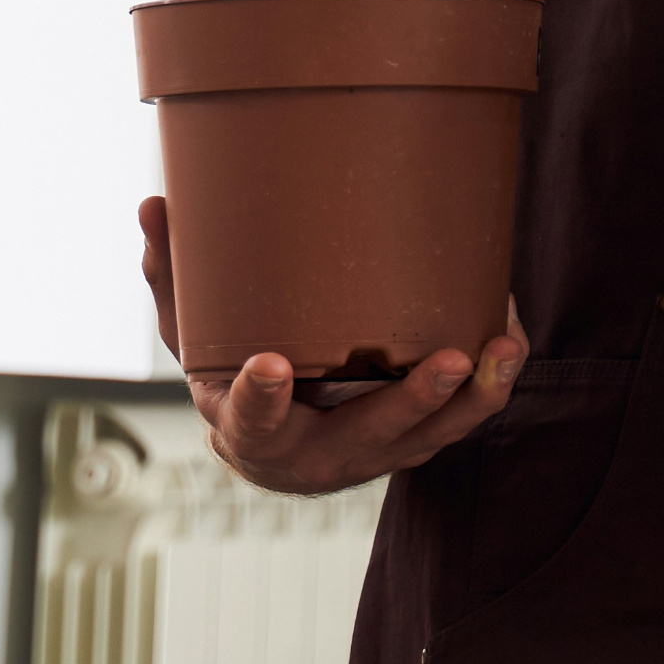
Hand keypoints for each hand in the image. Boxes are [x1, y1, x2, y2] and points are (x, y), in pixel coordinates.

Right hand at [138, 196, 527, 495]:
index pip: (253, 421)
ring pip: (433, 437)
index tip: (274, 364)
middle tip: (447, 359)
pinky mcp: (415, 441)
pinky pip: (460, 420)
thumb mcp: (196, 335)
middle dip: (413, 401)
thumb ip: (174, 276)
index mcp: (254, 434)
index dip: (263, 397)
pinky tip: (509, 334)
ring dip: (475, 395)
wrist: (275, 454)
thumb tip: (154, 204)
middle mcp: (319, 458)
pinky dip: (490, 383)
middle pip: (370, 438)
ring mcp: (376, 455)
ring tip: (504, 346)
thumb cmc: (231, 379)